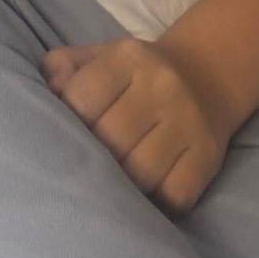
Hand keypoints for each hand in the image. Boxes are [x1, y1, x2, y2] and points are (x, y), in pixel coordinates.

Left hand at [41, 34, 239, 216]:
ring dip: (123, 185)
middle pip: (110, 140)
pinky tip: (148, 191)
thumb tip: (50, 90)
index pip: (81, 97)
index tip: (70, 131)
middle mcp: (162, 85)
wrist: (206, 73)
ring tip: (115, 180)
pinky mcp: (208, 156)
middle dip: (93, 157)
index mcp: (128, 56)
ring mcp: (189, 122)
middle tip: (88, 164)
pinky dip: (157, 202)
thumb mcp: (99, 56)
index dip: (68, 121)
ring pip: (141, 173)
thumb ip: (63, 67)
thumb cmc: (136, 73)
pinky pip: (175, 195)